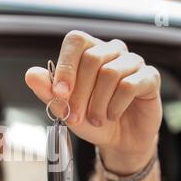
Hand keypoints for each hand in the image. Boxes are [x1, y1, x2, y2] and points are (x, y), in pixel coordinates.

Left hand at [25, 31, 161, 173]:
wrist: (118, 140)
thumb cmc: (91, 119)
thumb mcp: (65, 109)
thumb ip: (48, 92)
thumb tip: (31, 75)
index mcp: (89, 52)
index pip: (76, 41)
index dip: (66, 66)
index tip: (60, 93)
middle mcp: (112, 51)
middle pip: (92, 59)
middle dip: (79, 94)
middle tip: (75, 117)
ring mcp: (132, 62)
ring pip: (110, 73)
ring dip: (98, 104)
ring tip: (95, 119)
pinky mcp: (150, 77)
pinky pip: (130, 85)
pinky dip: (115, 106)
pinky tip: (112, 115)